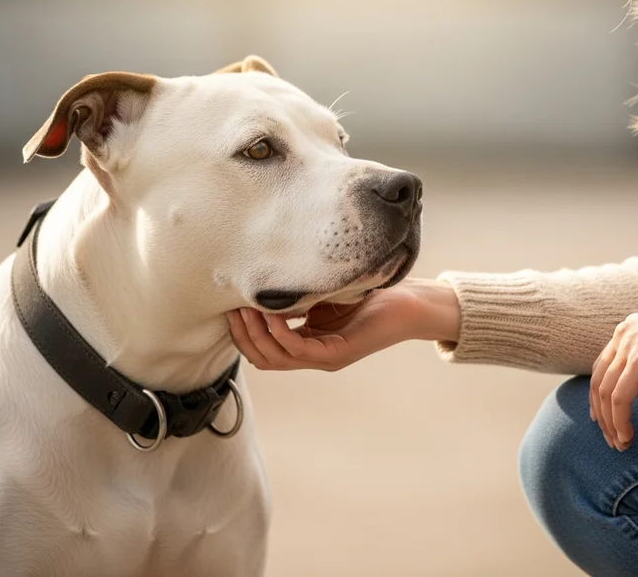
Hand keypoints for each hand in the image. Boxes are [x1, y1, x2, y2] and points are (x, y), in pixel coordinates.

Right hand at [227, 278, 459, 371]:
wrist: (409, 302)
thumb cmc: (370, 293)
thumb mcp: (323, 292)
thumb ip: (297, 293)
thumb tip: (263, 278)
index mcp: (308, 343)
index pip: (262, 350)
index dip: (241, 333)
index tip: (227, 307)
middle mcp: (314, 355)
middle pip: (263, 358)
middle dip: (242, 335)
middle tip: (229, 308)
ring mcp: (326, 358)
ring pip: (277, 357)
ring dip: (256, 334)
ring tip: (244, 310)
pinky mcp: (340, 353)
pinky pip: (300, 350)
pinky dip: (281, 334)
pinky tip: (272, 315)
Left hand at [590, 295, 637, 450]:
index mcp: (627, 331)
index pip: (602, 367)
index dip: (598, 395)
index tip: (600, 418)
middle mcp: (621, 336)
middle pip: (598, 381)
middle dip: (602, 415)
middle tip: (610, 438)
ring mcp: (627, 347)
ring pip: (605, 393)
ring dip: (610, 423)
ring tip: (620, 444)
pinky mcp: (637, 362)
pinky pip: (619, 398)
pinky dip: (619, 420)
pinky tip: (627, 436)